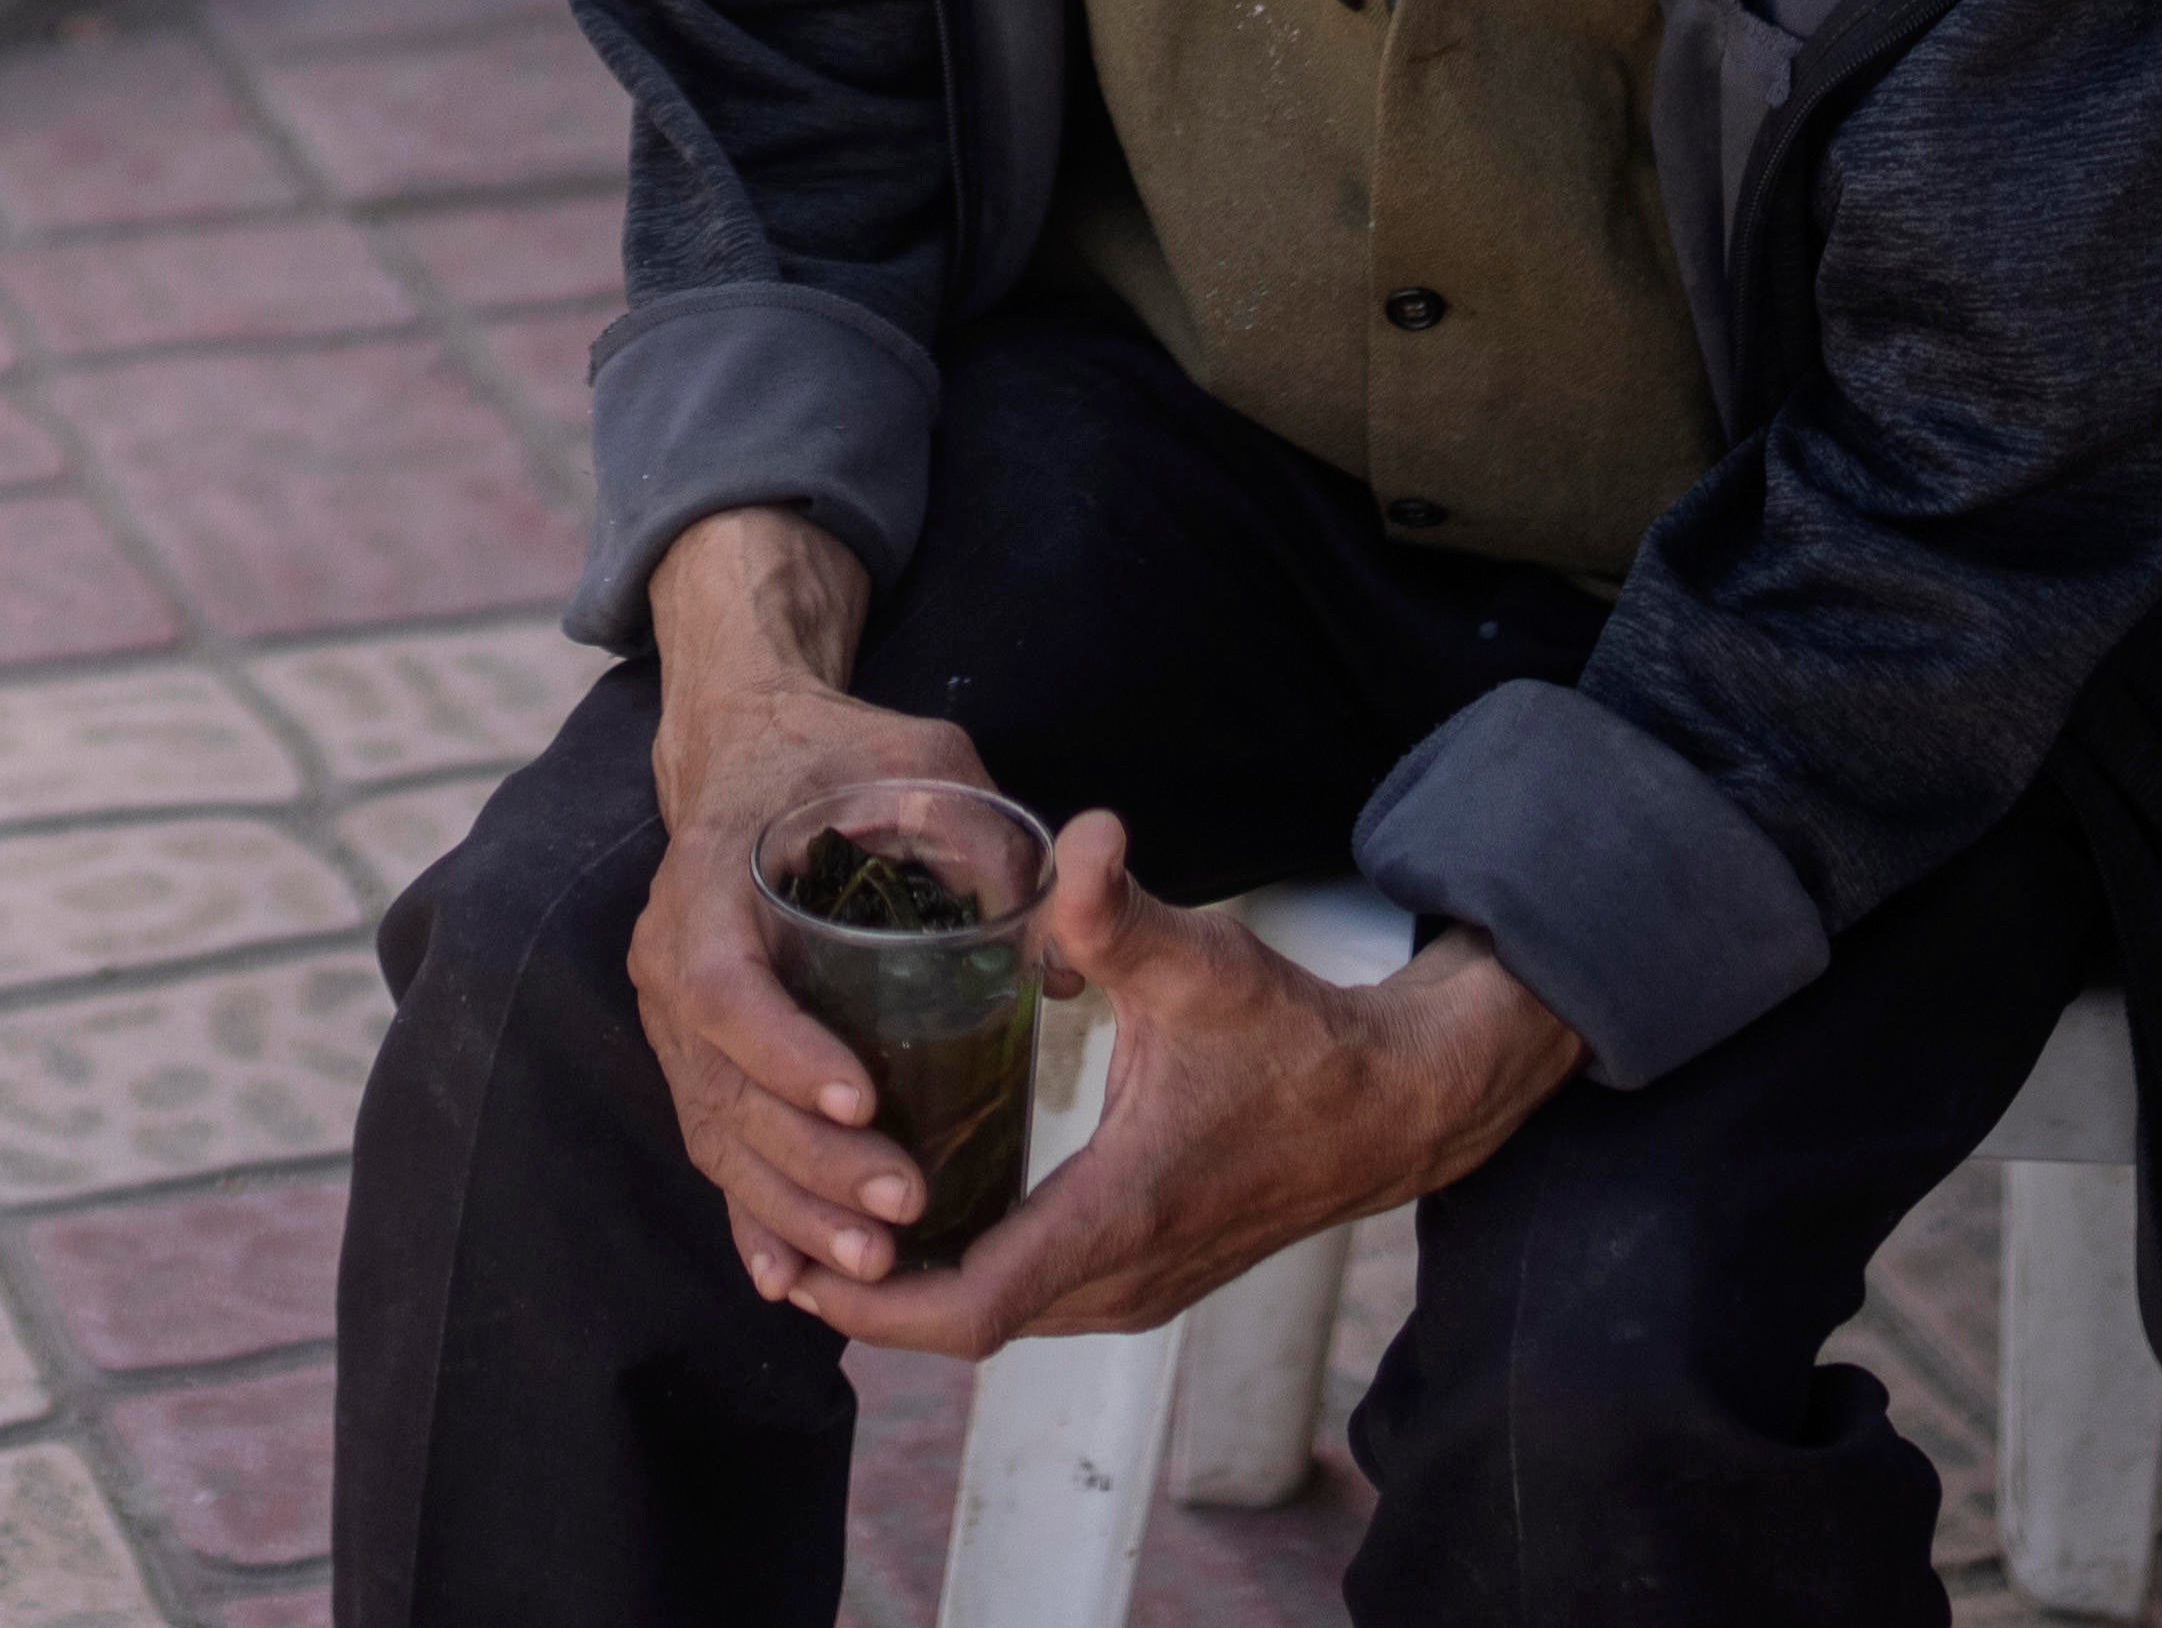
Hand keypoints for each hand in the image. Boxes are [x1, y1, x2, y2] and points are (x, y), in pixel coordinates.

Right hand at [625, 516, 1004, 1299]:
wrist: (750, 749)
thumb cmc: (845, 759)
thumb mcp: (922, 763)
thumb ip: (985, 832)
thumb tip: (1073, 933)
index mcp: (710, 878)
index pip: (724, 985)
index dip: (785, 1052)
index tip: (865, 1100)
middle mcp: (670, 958)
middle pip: (721, 1086)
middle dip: (811, 1161)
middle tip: (905, 1207)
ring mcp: (672, 1020)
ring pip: (718, 1134)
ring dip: (792, 1208)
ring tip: (877, 1265)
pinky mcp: (695, 1059)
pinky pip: (718, 1148)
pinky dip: (755, 1215)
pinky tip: (795, 1280)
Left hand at [815, 816, 1585, 1359]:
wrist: (1391, 1108)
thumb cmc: (1295, 1036)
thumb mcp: (1204, 963)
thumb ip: (1123, 910)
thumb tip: (1081, 833)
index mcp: (1121, 1212)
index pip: (973, 1304)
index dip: (871, 1298)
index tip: (793, 1260)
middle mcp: (1123, 1277)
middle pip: (963, 1328)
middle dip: (863, 1295)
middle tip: (771, 1237)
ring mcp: (1136, 1290)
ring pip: (996, 1321)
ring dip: (909, 1294)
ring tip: (818, 1229)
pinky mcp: (1144, 1281)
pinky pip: (1029, 1303)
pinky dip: (960, 1279)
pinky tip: (911, 1217)